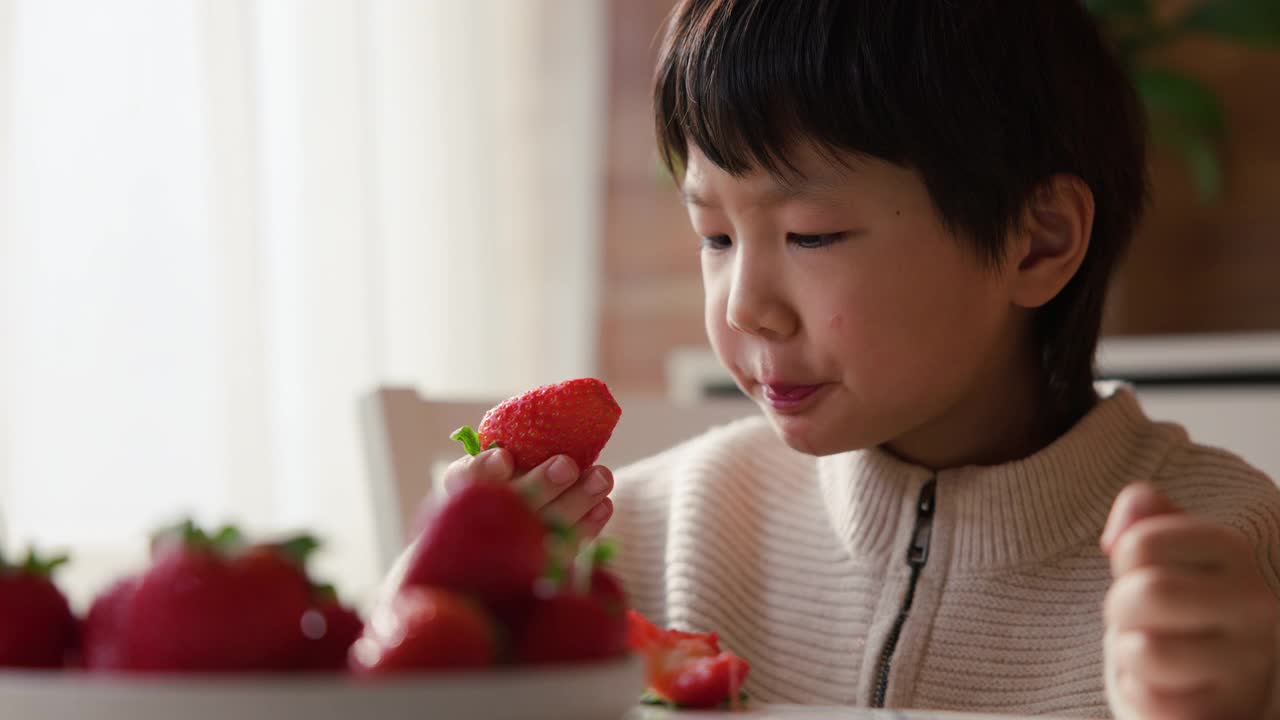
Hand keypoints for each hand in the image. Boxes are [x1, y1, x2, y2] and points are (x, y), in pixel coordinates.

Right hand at [440, 447, 613, 538]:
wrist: (500, 543)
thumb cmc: (502, 487)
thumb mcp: (493, 466)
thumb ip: (501, 457)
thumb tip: (511, 455)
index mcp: (465, 490)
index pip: (467, 480)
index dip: (485, 470)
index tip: (505, 458)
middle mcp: (483, 525)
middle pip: (511, 507)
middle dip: (540, 485)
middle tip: (567, 466)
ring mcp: (512, 553)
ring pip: (544, 529)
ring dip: (576, 502)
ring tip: (601, 477)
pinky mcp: (541, 570)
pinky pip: (565, 550)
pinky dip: (587, 528)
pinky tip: (603, 506)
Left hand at [1101, 482, 1278, 719]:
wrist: (1216, 677)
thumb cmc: (1178, 603)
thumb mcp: (1163, 550)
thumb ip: (1142, 518)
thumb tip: (1117, 534)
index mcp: (1233, 550)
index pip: (1141, 543)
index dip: (1124, 559)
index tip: (1144, 570)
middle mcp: (1256, 603)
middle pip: (1148, 594)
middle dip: (1121, 606)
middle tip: (1139, 616)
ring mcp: (1248, 663)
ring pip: (1145, 651)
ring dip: (1129, 653)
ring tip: (1153, 649)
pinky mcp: (1226, 710)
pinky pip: (1148, 698)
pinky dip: (1140, 691)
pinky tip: (1165, 684)